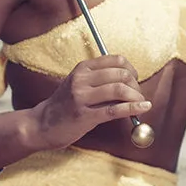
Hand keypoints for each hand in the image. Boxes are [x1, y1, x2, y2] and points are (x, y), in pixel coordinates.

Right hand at [29, 55, 152, 150]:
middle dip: (136, 84)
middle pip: (120, 74)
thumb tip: (131, 80)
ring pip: (119, 90)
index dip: (131, 69)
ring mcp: (81, 97)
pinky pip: (114, 110)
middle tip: (139, 95)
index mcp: (82, 68)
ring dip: (136, 96)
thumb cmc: (65, 105)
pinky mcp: (85, 116)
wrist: (42, 124)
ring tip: (141, 103)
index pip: (116, 60)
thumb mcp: (79, 84)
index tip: (135, 79)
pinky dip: (133, 108)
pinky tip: (142, 109)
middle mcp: (81, 79)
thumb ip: (100, 79)